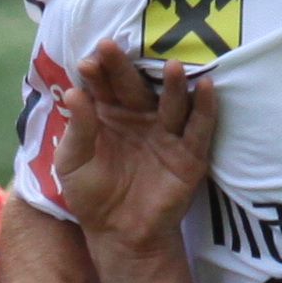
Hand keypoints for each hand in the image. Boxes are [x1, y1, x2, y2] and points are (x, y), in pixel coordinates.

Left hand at [53, 41, 217, 255]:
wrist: (119, 235)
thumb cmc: (92, 196)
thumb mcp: (73, 163)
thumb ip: (77, 129)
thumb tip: (74, 92)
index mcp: (109, 116)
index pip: (103, 87)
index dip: (97, 73)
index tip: (89, 61)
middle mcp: (139, 117)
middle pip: (134, 86)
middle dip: (124, 68)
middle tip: (113, 47)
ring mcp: (165, 134)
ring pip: (171, 102)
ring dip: (173, 84)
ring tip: (173, 65)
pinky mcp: (188, 155)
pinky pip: (199, 128)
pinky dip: (205, 107)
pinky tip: (207, 86)